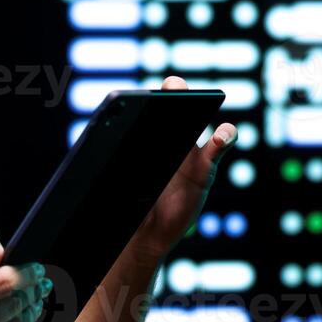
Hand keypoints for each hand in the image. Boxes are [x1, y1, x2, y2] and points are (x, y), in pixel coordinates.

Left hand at [131, 76, 236, 257]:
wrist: (145, 233)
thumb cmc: (128, 205)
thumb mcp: (116, 184)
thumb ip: (115, 168)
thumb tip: (97, 153)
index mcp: (144, 137)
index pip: (146, 108)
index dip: (146, 97)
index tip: (144, 99)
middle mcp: (169, 139)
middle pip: (176, 104)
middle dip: (175, 92)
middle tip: (174, 89)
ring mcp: (189, 152)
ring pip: (201, 122)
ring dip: (204, 109)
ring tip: (196, 110)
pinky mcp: (204, 169)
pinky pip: (217, 149)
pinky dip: (224, 138)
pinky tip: (222, 136)